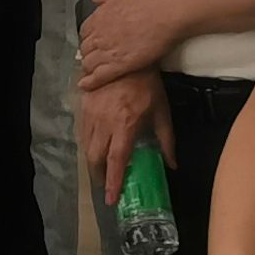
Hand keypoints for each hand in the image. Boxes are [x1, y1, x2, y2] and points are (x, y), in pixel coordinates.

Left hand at [76, 0, 183, 86]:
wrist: (166, 12)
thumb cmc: (149, 0)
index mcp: (99, 17)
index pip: (85, 32)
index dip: (88, 39)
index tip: (92, 43)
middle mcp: (100, 34)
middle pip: (85, 49)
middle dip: (87, 54)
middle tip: (93, 59)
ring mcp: (109, 50)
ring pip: (89, 64)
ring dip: (89, 68)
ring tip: (92, 72)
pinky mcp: (121, 64)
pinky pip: (99, 76)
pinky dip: (90, 82)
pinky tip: (85, 85)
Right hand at [78, 72, 164, 209]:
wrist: (125, 55)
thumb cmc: (148, 84)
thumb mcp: (162, 111)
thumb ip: (166, 140)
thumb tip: (172, 165)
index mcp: (125, 124)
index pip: (116, 160)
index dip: (113, 181)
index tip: (111, 199)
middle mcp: (104, 121)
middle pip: (95, 157)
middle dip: (98, 176)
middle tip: (105, 186)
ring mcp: (91, 112)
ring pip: (86, 145)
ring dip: (92, 161)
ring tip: (100, 170)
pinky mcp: (83, 104)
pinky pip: (82, 131)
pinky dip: (88, 144)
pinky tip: (95, 148)